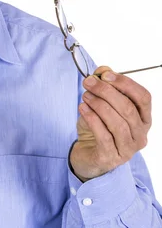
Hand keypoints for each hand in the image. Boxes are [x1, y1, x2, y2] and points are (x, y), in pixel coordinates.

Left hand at [70, 65, 151, 181]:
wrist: (88, 154)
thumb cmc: (99, 127)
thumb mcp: (101, 103)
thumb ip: (105, 85)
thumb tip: (103, 70)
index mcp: (143, 119)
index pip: (143, 97)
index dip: (125, 83)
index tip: (105, 75)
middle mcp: (140, 134)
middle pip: (128, 108)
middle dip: (106, 91)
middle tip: (88, 82)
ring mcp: (128, 148)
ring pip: (117, 122)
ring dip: (98, 105)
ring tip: (85, 96)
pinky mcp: (111, 157)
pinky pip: (104, 136)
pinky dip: (92, 119)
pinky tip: (82, 108)